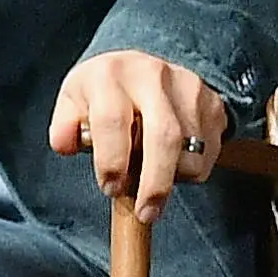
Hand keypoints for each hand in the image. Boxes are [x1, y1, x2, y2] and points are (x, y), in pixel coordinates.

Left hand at [52, 49, 232, 219]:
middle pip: (164, 138)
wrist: (143, 63)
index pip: (113, 121)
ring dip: (173, 177)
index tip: (110, 189)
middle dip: (155, 183)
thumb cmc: (104, 92)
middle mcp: (153, 76)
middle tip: (146, 213)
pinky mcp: (213, 104)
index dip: (112, 162)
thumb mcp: (73, 101)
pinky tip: (171, 161)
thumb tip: (66, 147)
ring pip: (191, 152)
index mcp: (110, 75)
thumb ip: (64, 127)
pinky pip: (209, 153)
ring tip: (153, 175)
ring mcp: (189, 88)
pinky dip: (190, 169)